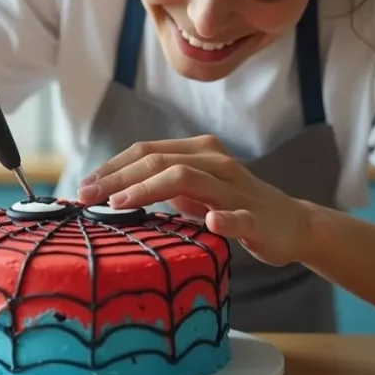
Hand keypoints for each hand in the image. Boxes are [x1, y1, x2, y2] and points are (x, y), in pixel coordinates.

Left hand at [76, 135, 316, 265]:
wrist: (291, 223)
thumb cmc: (233, 205)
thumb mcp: (193, 191)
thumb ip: (160, 186)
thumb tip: (110, 191)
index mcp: (198, 152)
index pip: (147, 151)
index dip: (112, 167)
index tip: (83, 186)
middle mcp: (215, 162)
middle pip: (159, 161)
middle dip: (118, 178)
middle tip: (86, 196)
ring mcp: (236, 189)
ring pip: (188, 179)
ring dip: (150, 189)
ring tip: (119, 204)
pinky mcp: (256, 217)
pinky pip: (238, 217)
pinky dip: (223, 218)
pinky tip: (210, 222)